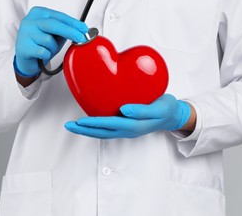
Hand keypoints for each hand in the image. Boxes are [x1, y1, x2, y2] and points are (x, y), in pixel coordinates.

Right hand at [14, 6, 87, 76]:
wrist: (25, 59)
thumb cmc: (41, 44)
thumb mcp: (54, 34)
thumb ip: (65, 30)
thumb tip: (81, 30)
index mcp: (38, 13)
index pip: (59, 16)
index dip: (73, 22)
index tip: (83, 28)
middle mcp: (30, 21)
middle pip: (54, 24)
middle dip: (70, 31)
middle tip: (81, 37)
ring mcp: (25, 33)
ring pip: (48, 40)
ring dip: (53, 48)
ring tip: (48, 50)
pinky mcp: (23, 47)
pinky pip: (43, 51)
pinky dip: (46, 55)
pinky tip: (41, 55)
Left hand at [64, 94, 190, 138]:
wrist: (173, 115)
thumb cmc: (166, 109)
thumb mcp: (159, 107)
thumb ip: (142, 110)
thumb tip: (124, 110)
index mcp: (135, 125)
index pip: (110, 125)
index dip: (94, 123)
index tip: (80, 121)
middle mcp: (129, 130)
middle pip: (102, 132)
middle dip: (84, 130)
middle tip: (69, 125)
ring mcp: (127, 130)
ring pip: (103, 133)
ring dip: (87, 130)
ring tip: (73, 126)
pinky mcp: (126, 126)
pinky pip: (108, 129)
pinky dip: (96, 127)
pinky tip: (89, 122)